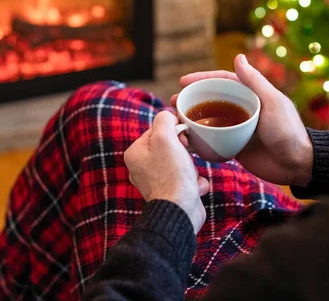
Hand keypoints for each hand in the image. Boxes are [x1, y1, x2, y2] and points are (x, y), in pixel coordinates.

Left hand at [124, 111, 209, 233]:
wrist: (180, 211)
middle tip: (186, 156)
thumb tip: (168, 116)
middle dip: (183, 150)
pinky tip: (193, 187)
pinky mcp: (170, 193)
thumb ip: (164, 120)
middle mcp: (142, 168)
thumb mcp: (165, 138)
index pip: (156, 130)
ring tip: (190, 175)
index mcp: (135, 153)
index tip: (182, 137)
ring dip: (191, 167)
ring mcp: (156, 182)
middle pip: (169, 146)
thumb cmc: (171, 175)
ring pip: (180, 162)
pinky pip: (186, 179)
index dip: (173, 130)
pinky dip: (193, 182)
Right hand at [172, 54, 313, 187]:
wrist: (297, 164)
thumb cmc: (287, 131)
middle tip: (173, 102)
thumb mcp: (272, 102)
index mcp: (251, 95)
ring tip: (175, 120)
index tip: (183, 82)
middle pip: (212, 99)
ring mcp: (237, 128)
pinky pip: (212, 139)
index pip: (222, 82)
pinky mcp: (234, 146)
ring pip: (209, 119)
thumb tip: (238, 57)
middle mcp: (242, 109)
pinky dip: (199, 138)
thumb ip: (254, 81)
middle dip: (192, 99)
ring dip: (192, 118)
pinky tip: (186, 139)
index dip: (201, 79)